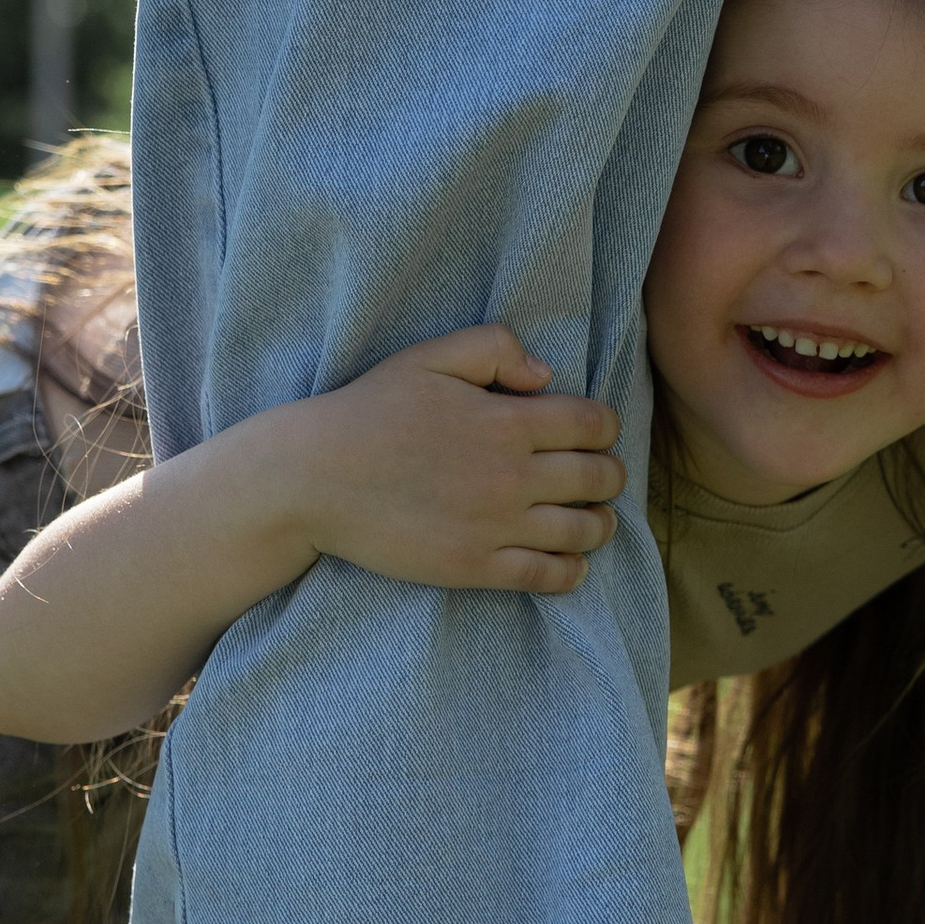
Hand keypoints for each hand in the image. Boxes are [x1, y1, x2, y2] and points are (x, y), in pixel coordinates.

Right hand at [275, 325, 624, 596]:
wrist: (314, 478)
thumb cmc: (369, 411)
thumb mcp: (429, 356)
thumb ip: (495, 347)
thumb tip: (546, 375)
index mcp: (507, 421)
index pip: (593, 425)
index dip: (606, 428)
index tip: (598, 433)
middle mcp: (512, 475)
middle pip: (599, 478)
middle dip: (610, 475)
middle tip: (602, 476)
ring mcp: (496, 526)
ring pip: (584, 530)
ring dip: (601, 523)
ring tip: (596, 519)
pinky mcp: (475, 567)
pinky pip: (548, 576)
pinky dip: (572, 569)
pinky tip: (571, 560)